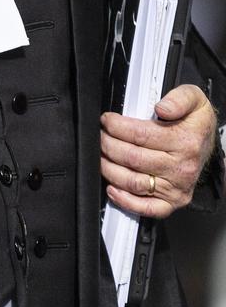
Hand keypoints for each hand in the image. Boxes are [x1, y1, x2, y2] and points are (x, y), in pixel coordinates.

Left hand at [100, 84, 217, 217]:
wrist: (207, 146)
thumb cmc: (195, 124)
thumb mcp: (194, 99)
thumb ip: (180, 98)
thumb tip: (162, 108)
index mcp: (185, 142)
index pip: (140, 135)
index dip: (116, 126)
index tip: (106, 120)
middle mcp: (181, 167)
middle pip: (132, 158)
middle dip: (108, 145)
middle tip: (99, 136)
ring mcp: (176, 187)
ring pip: (133, 182)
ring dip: (109, 169)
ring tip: (100, 155)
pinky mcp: (172, 202)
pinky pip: (147, 208)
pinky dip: (126, 201)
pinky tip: (112, 188)